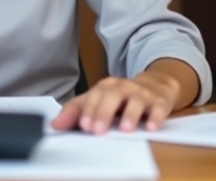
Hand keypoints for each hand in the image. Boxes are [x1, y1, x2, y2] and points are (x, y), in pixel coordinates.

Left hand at [50, 72, 180, 133]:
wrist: (156, 85)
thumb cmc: (122, 97)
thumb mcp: (99, 100)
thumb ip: (76, 112)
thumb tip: (55, 124)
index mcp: (105, 87)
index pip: (94, 96)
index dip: (88, 110)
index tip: (83, 125)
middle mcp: (123, 88)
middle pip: (112, 95)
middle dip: (104, 112)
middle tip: (97, 130)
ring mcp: (142, 93)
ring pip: (136, 100)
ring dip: (130, 114)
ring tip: (125, 129)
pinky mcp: (160, 101)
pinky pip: (159, 108)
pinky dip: (155, 117)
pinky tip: (151, 126)